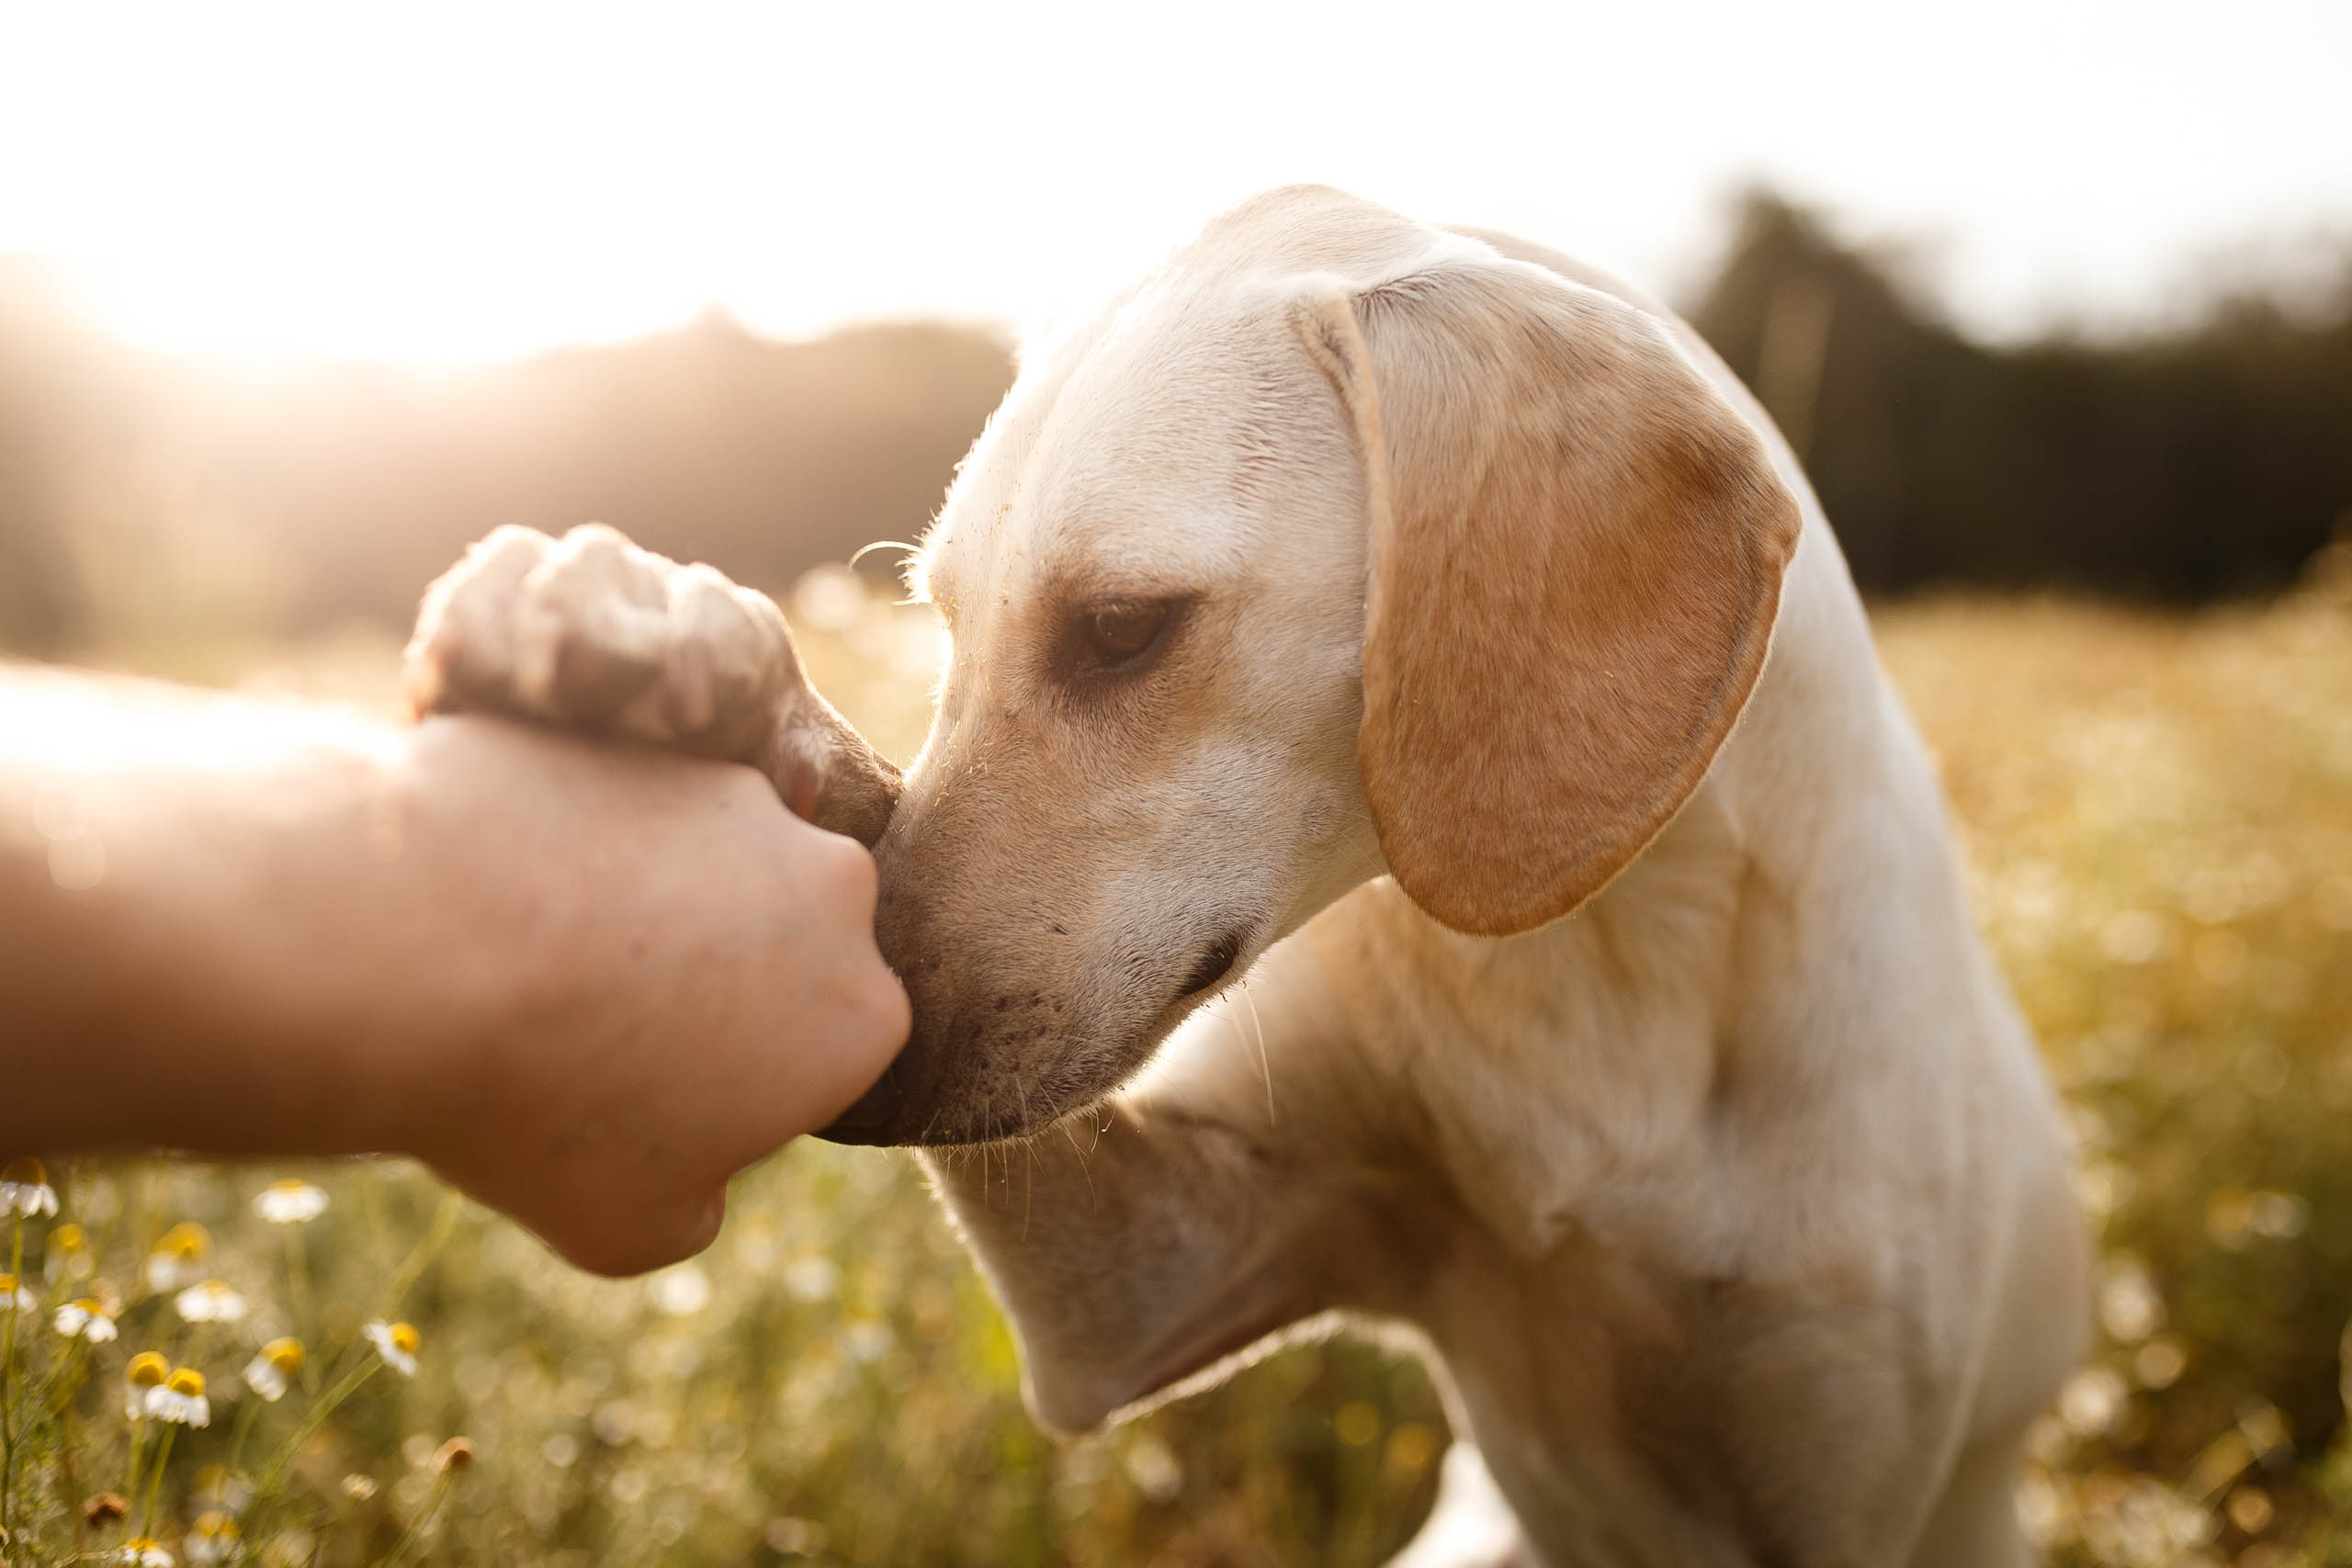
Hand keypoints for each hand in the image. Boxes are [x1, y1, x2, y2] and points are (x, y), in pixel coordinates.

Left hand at [394, 717, 909, 1274]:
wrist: (411, 949)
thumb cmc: (534, 1107)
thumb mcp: (628, 1228)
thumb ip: (700, 1203)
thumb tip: (699, 1175)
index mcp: (859, 1017)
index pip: (821, 1055)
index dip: (740, 1090)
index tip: (645, 1106)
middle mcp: (832, 890)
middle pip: (782, 943)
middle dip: (715, 977)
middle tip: (587, 1025)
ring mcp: (741, 801)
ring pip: (708, 862)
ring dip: (648, 901)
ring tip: (526, 956)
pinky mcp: (651, 738)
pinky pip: (624, 803)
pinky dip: (575, 840)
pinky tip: (493, 891)